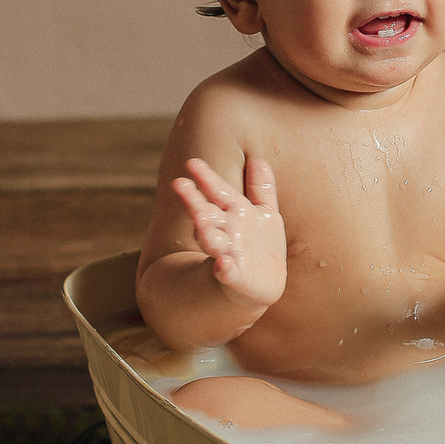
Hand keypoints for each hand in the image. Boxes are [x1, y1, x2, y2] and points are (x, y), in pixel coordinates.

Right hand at [170, 157, 286, 309]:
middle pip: (206, 214)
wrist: (264, 284)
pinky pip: (227, 272)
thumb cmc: (259, 243)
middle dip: (194, 201)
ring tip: (199, 218)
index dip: (207, 178)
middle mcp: (226, 231)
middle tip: (178, 184)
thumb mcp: (265, 212)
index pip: (219, 192)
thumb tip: (258, 159)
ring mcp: (228, 253)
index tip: (192, 163)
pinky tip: (223, 265)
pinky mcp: (235, 276)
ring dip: (204, 230)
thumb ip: (261, 188)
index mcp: (234, 213)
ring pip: (211, 240)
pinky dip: (224, 269)